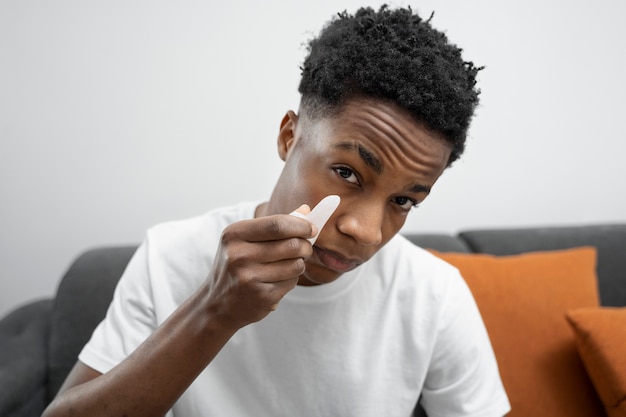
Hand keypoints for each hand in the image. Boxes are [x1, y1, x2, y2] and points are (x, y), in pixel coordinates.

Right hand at [204, 205, 315, 329]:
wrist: (217, 305)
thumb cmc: (236, 266)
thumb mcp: (246, 240)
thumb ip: (275, 225)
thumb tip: (306, 209)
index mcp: (234, 234)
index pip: (277, 224)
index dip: (300, 225)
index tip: (312, 228)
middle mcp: (239, 255)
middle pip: (292, 244)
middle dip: (306, 246)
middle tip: (305, 248)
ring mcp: (249, 278)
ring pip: (296, 264)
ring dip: (299, 264)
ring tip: (287, 265)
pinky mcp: (261, 297)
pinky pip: (292, 282)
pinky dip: (291, 280)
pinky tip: (276, 281)